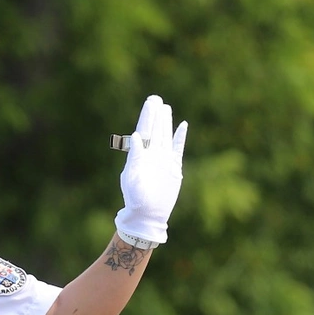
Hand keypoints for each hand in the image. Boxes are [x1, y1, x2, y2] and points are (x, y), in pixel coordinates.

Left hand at [114, 95, 187, 245]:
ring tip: (165, 107)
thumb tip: (136, 136)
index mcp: (139, 156)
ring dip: (166, 122)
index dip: (147, 116)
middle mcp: (151, 155)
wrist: (147, 216)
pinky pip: (178, 149)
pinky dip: (180, 137)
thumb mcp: (131, 179)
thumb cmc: (135, 200)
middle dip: (155, 114)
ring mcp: (163, 161)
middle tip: (156, 98)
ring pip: (165, 136)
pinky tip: (182, 125)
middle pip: (155, 130)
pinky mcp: (174, 168)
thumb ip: (135, 157)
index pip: (144, 130)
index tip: (150, 103)